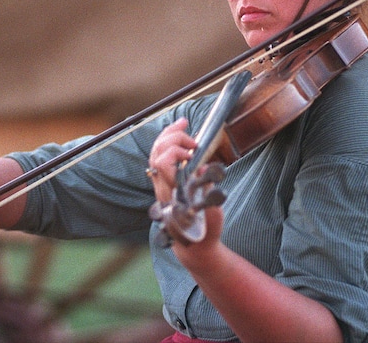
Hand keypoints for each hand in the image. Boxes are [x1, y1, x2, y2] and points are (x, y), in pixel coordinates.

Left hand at [148, 118, 224, 252]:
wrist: (194, 243)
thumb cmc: (205, 229)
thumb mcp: (212, 214)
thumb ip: (207, 192)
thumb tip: (201, 168)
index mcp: (172, 193)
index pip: (162, 165)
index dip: (174, 153)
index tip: (193, 153)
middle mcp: (162, 186)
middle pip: (157, 152)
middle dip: (174, 140)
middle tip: (194, 143)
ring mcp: (161, 182)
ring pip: (156, 150)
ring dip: (169, 134)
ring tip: (184, 125)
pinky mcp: (164, 178)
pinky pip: (160, 153)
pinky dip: (168, 139)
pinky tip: (180, 130)